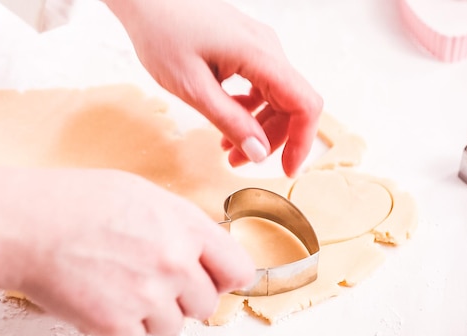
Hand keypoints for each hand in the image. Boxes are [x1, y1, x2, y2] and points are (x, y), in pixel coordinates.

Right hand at [0, 162, 254, 335]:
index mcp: (187, 229)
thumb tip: (204, 249)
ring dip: (154, 312)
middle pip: (207, 304)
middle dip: (185, 296)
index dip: (226, 277)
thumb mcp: (146, 195)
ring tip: (123, 285)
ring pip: (174, 326)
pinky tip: (105, 298)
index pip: (238, 269)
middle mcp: (176, 264)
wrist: (27, 226)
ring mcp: (149, 298)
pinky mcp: (119, 326)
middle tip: (155, 281)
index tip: (214, 279)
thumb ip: (183, 225)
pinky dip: (123, 325)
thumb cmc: (77, 202)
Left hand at [105, 0, 322, 176]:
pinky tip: (227, 118)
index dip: (302, 141)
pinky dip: (250, 108)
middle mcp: (267, 48)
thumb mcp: (192, 87)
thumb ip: (229, 120)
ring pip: (277, 96)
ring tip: (227, 146)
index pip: (304, 104)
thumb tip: (259, 152)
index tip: (287, 170)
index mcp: (259, 56)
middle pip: (292, 104)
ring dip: (259, 126)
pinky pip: (262, 84)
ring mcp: (259, 46)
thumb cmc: (162, 33)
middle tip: (238, 161)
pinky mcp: (247, 47)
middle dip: (271, 139)